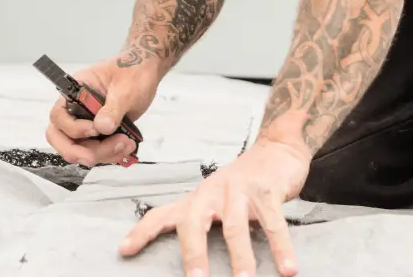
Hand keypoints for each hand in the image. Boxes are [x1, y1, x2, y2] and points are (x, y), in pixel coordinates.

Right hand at [44, 56, 159, 167]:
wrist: (146, 73)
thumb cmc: (133, 73)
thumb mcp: (126, 88)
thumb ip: (113, 108)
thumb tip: (102, 127)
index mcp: (76, 92)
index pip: (58, 116)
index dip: (72, 128)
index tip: (95, 130)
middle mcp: (76, 109)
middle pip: (61, 138)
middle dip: (78, 151)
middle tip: (96, 157)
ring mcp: (87, 123)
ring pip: (80, 149)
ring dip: (101, 154)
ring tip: (126, 144)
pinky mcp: (99, 134)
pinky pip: (96, 151)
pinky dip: (110, 154)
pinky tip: (127, 146)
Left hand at [119, 136, 308, 276]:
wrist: (277, 147)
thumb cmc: (243, 181)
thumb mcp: (215, 198)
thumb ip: (200, 221)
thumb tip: (188, 259)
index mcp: (197, 198)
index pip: (163, 214)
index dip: (142, 232)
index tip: (125, 251)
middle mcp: (213, 192)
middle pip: (194, 222)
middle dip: (193, 253)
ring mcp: (240, 190)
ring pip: (236, 227)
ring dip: (241, 256)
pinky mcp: (267, 190)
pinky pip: (274, 222)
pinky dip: (281, 247)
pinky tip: (287, 268)